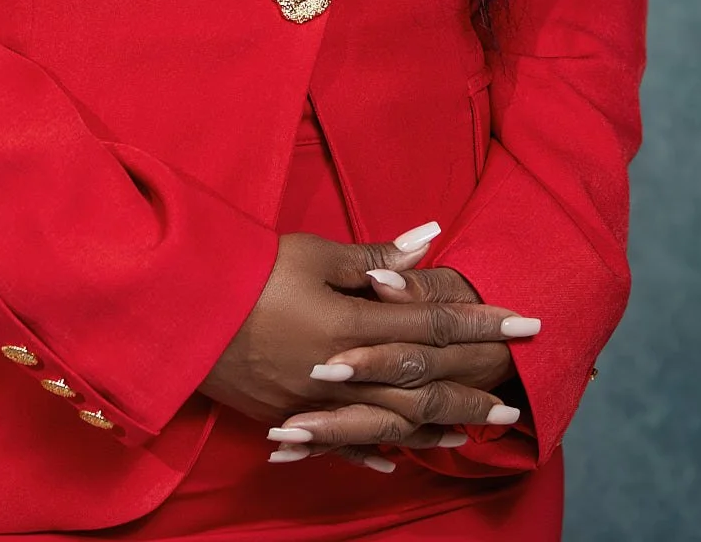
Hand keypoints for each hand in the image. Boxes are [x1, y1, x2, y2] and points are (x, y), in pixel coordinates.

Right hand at [198, 225, 538, 463]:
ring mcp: (313, 404)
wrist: (173, 311)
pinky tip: (397, 460)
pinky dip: (373, 452)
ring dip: (436, 427)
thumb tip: (427, 241)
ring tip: (473, 431)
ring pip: (389, 424)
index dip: (481, 325)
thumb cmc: (243, 269)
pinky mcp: (285, 417)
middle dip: (472, 390)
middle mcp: (340, 374)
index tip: (527, 323)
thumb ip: (371, 257)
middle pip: (421, 386)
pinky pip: (341, 444)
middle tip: (516, 399)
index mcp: (349, 326)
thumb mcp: (308, 252)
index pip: (431, 328)